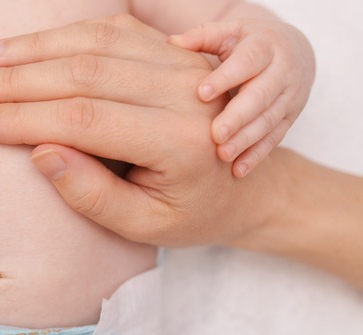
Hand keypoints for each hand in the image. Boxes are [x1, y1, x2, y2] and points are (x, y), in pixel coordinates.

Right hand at [0, 14, 281, 246]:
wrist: (249, 187)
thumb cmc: (192, 214)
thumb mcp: (144, 226)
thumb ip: (92, 194)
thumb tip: (39, 151)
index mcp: (179, 143)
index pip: (84, 119)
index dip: (24, 117)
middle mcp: (185, 94)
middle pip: (85, 72)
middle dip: (17, 80)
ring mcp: (182, 65)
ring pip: (97, 42)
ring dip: (34, 49)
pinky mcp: (174, 51)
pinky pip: (115, 29)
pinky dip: (65, 33)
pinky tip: (28, 44)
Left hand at [169, 19, 314, 176]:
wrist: (293, 51)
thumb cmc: (247, 42)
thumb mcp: (229, 32)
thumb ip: (202, 37)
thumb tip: (171, 41)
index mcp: (266, 46)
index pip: (248, 61)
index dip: (226, 78)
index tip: (201, 93)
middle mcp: (283, 72)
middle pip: (261, 95)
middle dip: (238, 116)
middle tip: (215, 134)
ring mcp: (289, 98)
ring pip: (269, 120)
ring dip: (247, 139)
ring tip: (223, 154)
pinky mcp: (290, 119)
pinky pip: (274, 139)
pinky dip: (257, 156)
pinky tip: (238, 170)